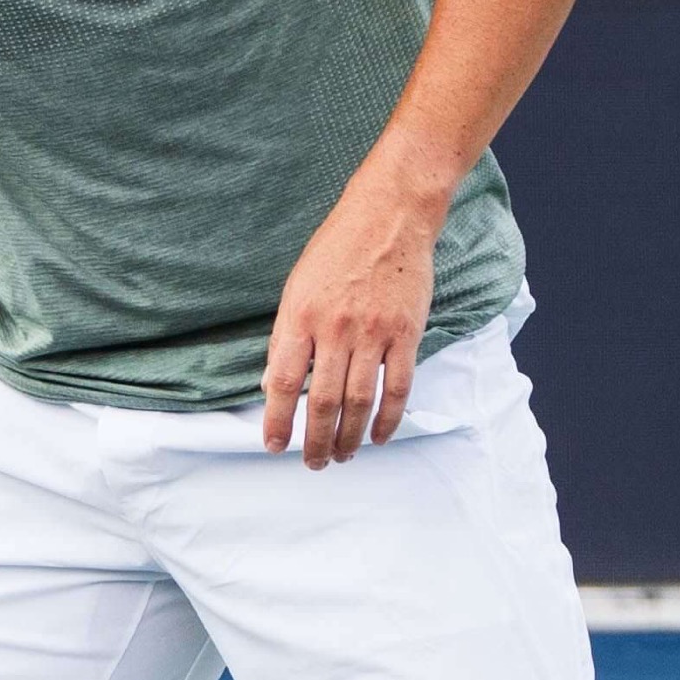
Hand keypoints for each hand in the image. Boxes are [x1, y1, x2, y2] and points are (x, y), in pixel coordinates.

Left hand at [258, 165, 445, 468]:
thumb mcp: (297, 286)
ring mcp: (373, 333)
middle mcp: (335, 329)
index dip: (275, 420)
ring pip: (359, 401)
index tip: (273, 445)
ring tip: (341, 457)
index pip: (281, 382)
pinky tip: (377, 436)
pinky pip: (397, 387)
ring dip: (348, 437)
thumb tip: (274, 382)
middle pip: (322, 401)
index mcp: (300, 316)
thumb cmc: (338, 249)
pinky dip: (388, 418)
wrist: (390, 216)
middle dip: (315, 440)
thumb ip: (287, 335)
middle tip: (313, 463)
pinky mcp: (406, 334)